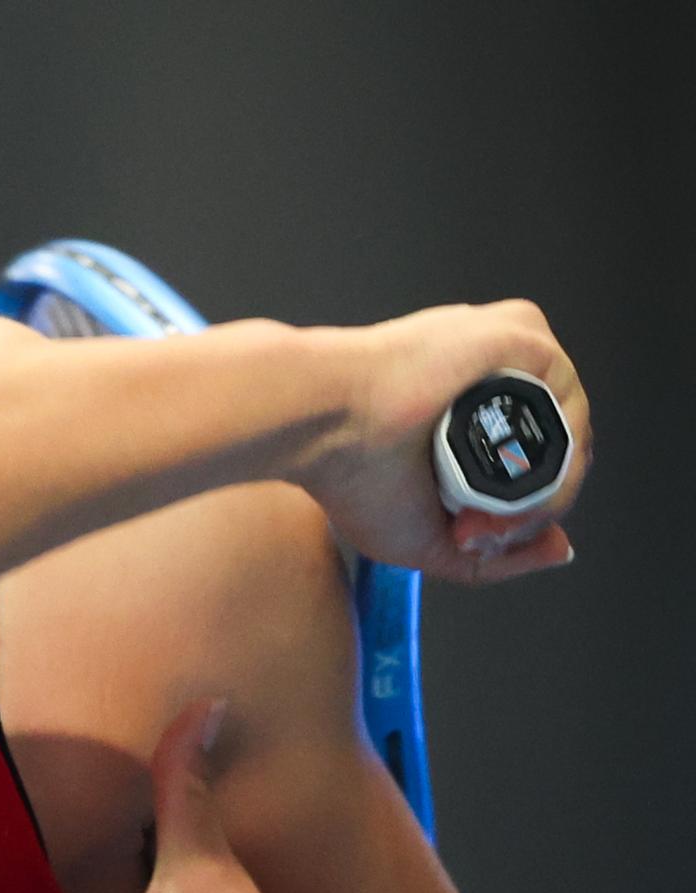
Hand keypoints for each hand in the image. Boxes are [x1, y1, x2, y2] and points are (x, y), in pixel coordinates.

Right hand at [306, 296, 590, 580]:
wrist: (322, 424)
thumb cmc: (350, 474)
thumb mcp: (429, 542)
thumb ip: (496, 556)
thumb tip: (560, 547)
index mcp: (468, 405)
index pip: (535, 459)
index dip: (519, 512)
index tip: (469, 537)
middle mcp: (493, 375)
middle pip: (558, 449)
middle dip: (531, 508)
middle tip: (474, 531)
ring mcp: (508, 353)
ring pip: (570, 431)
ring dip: (543, 491)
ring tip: (483, 516)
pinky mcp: (520, 335)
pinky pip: (570, 406)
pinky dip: (555, 460)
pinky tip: (509, 487)